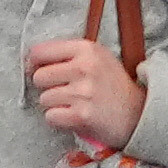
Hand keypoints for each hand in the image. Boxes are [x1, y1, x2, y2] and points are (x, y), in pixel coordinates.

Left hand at [29, 36, 147, 155]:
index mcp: (87, 48)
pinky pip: (51, 117)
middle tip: (65, 89)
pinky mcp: (82, 115)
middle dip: (48, 86)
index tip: (40, 70)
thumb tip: (30, 60)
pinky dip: (59, 119)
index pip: (40, 51)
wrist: (137, 113)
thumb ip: (68, 54)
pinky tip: (74, 115)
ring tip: (75, 103)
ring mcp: (83, 92)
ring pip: (44, 99)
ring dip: (55, 104)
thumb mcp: (97, 58)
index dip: (34, 63)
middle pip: (39, 77)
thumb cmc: (112, 85)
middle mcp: (85, 67)